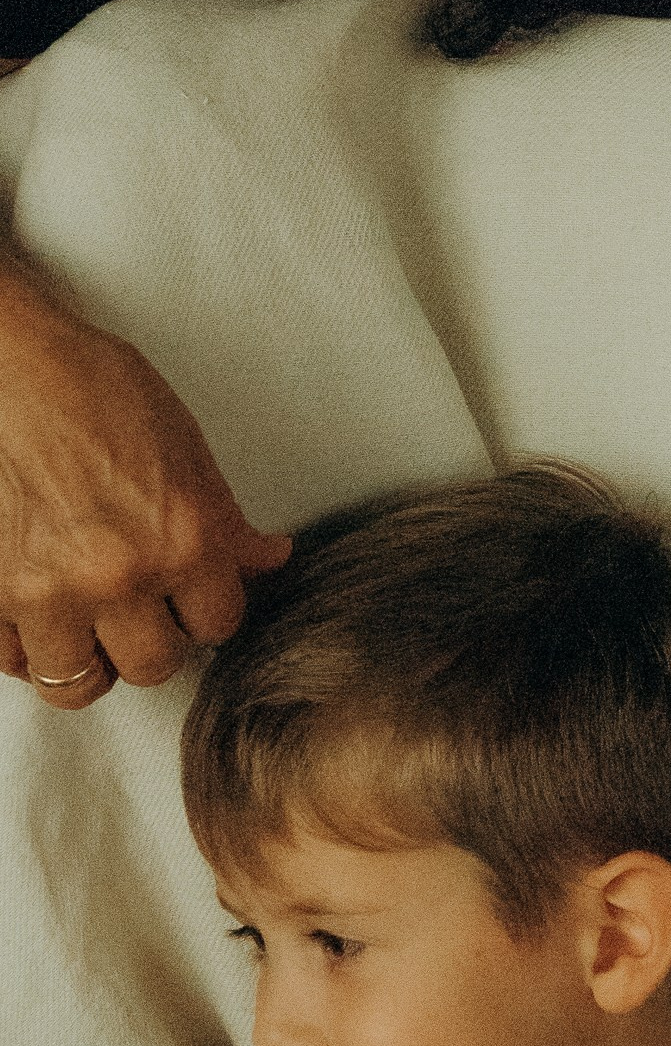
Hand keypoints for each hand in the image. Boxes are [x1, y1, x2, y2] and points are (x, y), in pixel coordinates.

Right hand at [0, 256, 288, 706]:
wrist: (1, 363)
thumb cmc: (88, 386)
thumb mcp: (182, 443)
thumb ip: (225, 517)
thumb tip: (268, 557)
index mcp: (183, 539)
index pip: (219, 624)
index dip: (204, 608)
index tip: (189, 595)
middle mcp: (120, 576)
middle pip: (153, 666)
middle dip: (149, 640)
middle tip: (136, 609)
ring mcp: (48, 592)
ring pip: (79, 683)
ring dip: (86, 657)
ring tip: (84, 624)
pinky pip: (12, 661)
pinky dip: (24, 647)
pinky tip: (35, 616)